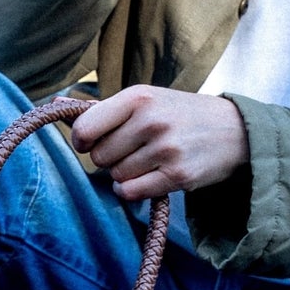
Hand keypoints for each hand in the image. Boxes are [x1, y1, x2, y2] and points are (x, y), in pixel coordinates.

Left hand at [71, 85, 249, 200]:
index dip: (82, 141)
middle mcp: (150, 121)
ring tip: (146, 162)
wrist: (233, 130)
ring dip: (124, 175)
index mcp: (138, 97)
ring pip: (116, 176)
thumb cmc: (180, 115)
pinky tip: (146, 179)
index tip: (90, 143)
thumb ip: (104, 109)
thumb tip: (56, 107)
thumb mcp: (146, 99)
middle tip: (130, 151)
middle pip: (100, 158)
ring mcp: (165, 149)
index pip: (86, 128)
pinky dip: (132, 190)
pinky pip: (132, 192)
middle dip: (109, 159)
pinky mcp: (176, 176)